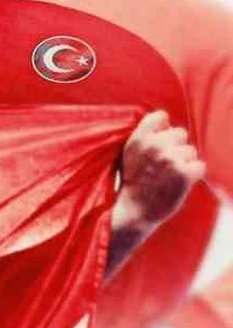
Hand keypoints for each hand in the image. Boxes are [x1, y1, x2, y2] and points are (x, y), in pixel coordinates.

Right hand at [106, 110, 205, 273]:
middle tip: (163, 165)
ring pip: (191, 151)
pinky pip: (200, 166)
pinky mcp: (184, 174)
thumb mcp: (128, 154)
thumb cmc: (133, 183)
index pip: (161, 117)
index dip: (163, 129)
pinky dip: (193, 175)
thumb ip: (144, 137)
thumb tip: (164, 124)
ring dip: (184, 163)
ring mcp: (170, 159)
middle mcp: (154, 146)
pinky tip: (179, 183)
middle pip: (180, 133)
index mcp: (138, 138)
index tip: (158, 142)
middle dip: (175, 147)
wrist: (134, 211)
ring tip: (168, 176)